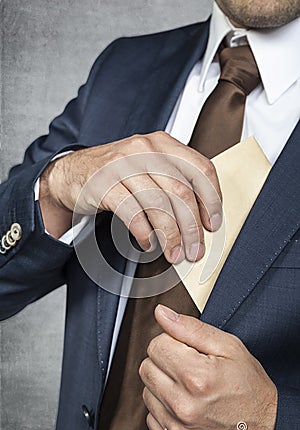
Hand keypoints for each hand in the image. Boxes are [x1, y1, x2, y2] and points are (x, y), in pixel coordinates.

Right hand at [40, 131, 221, 262]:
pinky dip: (145, 234)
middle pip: (181, 192)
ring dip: (170, 236)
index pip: (201, 169)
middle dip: (192, 228)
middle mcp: (145, 149)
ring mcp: (122, 165)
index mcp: (163, 144)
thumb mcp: (149, 167)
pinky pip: (133, 213)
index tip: (213, 225)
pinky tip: (148, 244)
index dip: (212, 200)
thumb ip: (175, 183)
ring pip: (158, 204)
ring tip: (174, 253)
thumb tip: (202, 219)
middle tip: (194, 250)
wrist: (72, 173)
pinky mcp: (104, 184)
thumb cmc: (117, 174)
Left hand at [139, 305, 277, 429]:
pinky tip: (185, 404)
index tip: (189, 350)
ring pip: (146, 390)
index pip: (156, 345)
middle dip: (165, 361)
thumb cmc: (250, 388)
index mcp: (196, 377)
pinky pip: (150, 415)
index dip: (173, 342)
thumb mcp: (229, 347)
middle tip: (190, 366)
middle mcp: (182, 405)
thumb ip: (191, 328)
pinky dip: (164, 407)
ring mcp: (176, 428)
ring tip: (190, 387)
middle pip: (147, 367)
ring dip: (163, 384)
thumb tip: (162, 313)